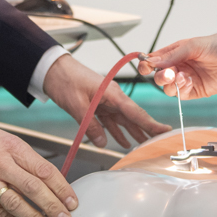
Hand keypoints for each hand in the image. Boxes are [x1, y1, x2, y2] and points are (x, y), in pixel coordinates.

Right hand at [0, 119, 75, 216]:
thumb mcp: (2, 138)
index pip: (44, 169)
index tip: (71, 199)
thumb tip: (46, 178)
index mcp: (12, 146)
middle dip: (53, 205)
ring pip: (17, 203)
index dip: (61, 187)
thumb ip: (23, 157)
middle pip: (34, 187)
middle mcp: (1, 162)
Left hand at [42, 54, 170, 148]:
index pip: (135, 112)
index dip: (151, 124)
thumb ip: (91, 125)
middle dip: (146, 130)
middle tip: (158, 144)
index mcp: (112, 93)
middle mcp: (112, 97)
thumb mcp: (77, 105)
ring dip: (132, 133)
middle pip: (133, 117)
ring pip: (123, 120)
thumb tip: (103, 143)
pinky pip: (110, 120)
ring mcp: (105, 101)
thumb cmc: (65, 80)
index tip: (165, 131)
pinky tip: (121, 141)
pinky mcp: (96, 104)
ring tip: (143, 147)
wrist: (52, 69)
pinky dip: (115, 131)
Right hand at [138, 32, 216, 99]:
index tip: (144, 66)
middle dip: (159, 75)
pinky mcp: (195, 91)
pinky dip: (180, 89)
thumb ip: (172, 54)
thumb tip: (152, 61)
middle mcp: (179, 66)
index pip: (155, 59)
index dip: (147, 63)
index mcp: (176, 52)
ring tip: (180, 76)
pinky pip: (180, 94)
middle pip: (159, 75)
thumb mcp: (193, 45)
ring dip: (169, 83)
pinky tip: (188, 81)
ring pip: (168, 87)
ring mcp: (186, 79)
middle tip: (167, 72)